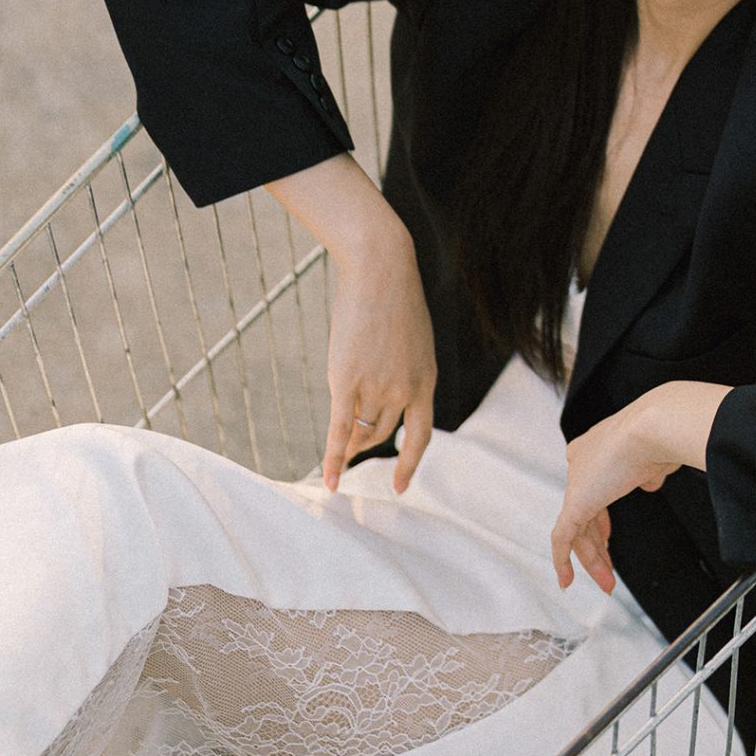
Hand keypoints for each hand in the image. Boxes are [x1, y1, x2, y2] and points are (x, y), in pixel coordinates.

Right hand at [322, 236, 437, 494]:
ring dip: (350, 444)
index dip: (410, 462)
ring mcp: (376, 386)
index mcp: (426, 378)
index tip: (401, 486)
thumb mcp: (412, 339)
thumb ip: (404, 370)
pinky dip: (333, 459)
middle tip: (352, 450)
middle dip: (367, 444)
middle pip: (383, 432)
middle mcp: (405, 389)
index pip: (421, 433)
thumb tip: (384, 397)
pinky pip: (340, 430)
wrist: (380, 270)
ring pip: (361, 430)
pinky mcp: (347, 381)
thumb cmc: (393, 298)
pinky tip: (329, 480)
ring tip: (340, 450)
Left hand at [552, 383, 728, 594]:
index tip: (608, 538)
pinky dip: (562, 561)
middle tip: (608, 572)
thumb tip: (649, 480)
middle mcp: (581, 462)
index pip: (592, 487)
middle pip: (585, 513)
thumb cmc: (659, 435)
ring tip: (607, 583)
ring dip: (593, 560)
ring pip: (577, 530)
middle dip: (597, 546)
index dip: (599, 518)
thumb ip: (647, 471)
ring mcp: (577, 481)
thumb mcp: (655, 456)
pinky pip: (562, 537)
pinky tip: (566, 580)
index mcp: (596, 446)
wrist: (653, 428)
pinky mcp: (575, 502)